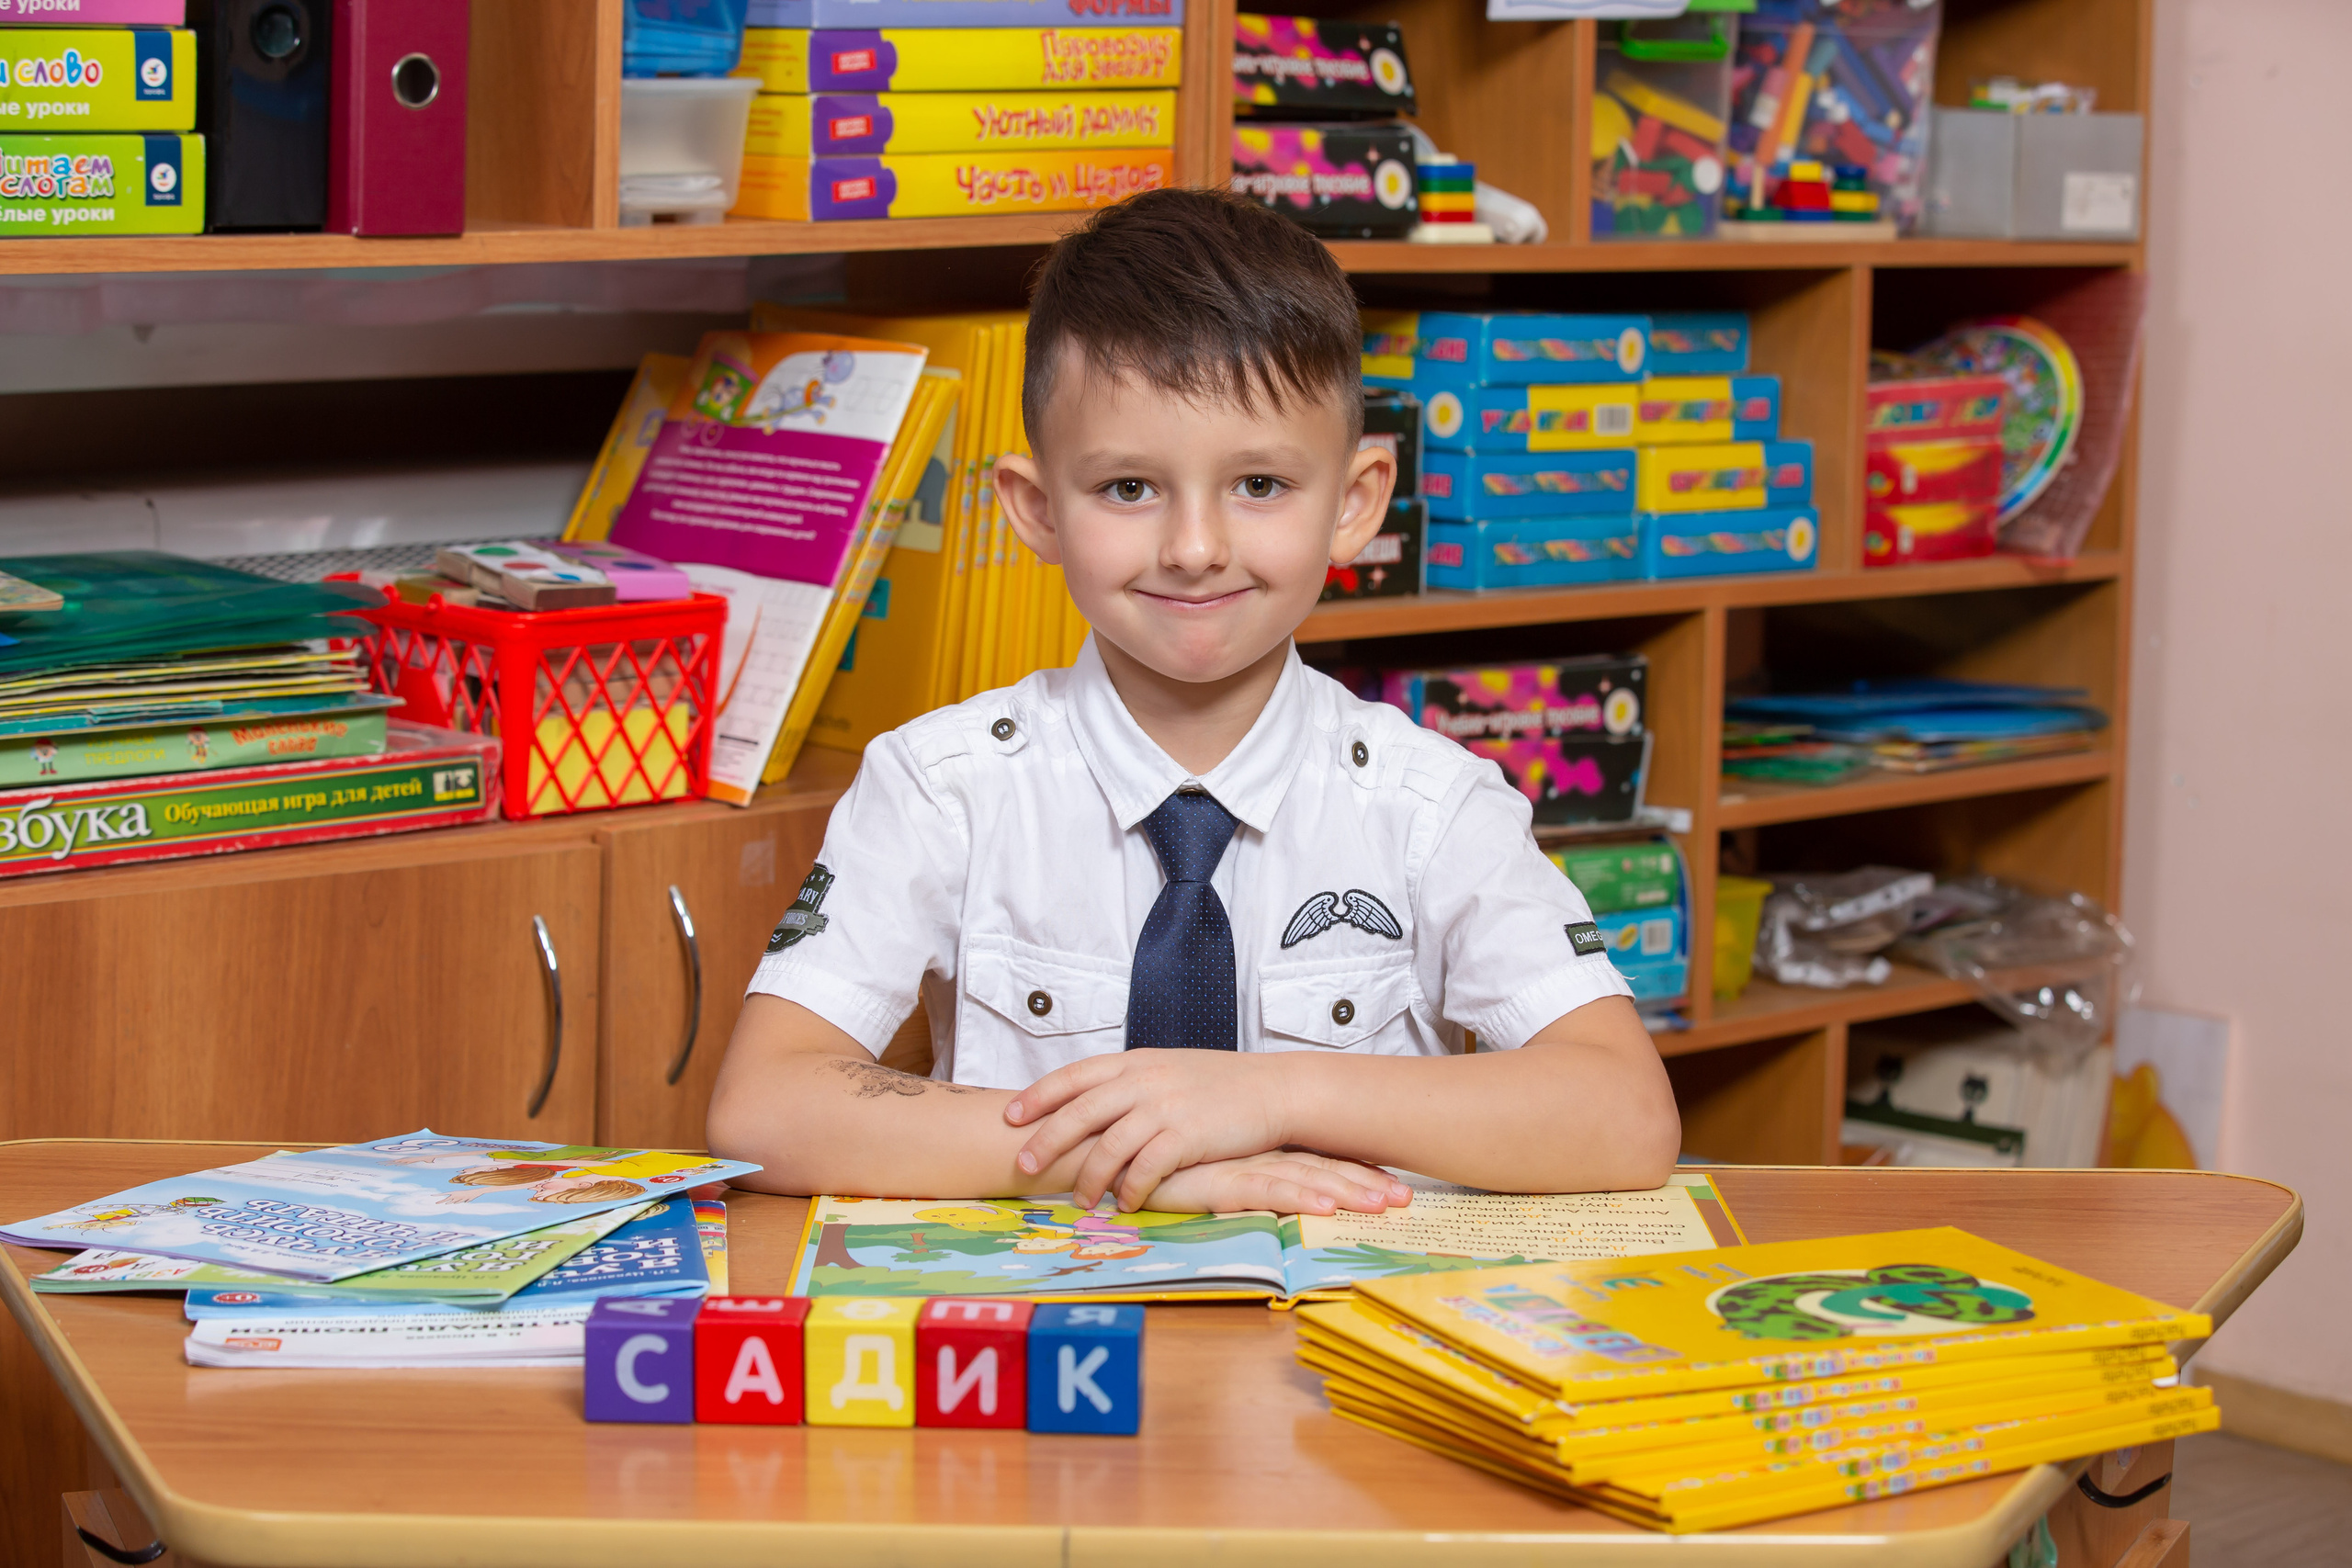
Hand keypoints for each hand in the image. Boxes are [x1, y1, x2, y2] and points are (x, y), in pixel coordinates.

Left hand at [1005, 1050, 1289, 1209]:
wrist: (1272, 1088)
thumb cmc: (1219, 1084)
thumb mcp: (1167, 1069)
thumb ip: (1129, 1083)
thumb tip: (1090, 1105)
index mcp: (1135, 1062)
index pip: (1074, 1075)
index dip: (1038, 1096)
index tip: (1010, 1116)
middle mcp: (1143, 1080)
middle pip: (1079, 1111)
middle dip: (1046, 1140)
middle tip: (1023, 1167)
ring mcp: (1165, 1107)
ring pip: (1108, 1145)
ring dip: (1088, 1177)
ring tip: (1080, 1200)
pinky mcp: (1187, 1136)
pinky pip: (1146, 1168)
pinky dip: (1130, 1190)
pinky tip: (1125, 1204)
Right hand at [1142, 1151, 1412, 1215]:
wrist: (1101, 1144)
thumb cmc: (1148, 1158)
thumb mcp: (1198, 1166)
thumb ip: (1226, 1172)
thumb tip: (1256, 1182)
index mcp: (1253, 1147)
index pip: (1313, 1158)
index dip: (1353, 1169)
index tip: (1392, 1182)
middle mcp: (1252, 1152)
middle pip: (1320, 1166)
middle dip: (1365, 1182)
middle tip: (1407, 1197)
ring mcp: (1236, 1165)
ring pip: (1303, 1177)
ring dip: (1347, 1190)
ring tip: (1384, 1203)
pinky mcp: (1214, 1181)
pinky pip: (1265, 1190)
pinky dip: (1299, 1197)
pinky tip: (1326, 1205)